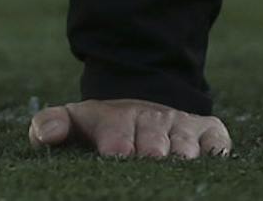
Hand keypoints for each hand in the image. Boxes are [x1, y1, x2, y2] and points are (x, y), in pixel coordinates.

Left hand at [28, 98, 231, 159]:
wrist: (145, 101)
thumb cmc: (105, 125)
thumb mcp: (75, 120)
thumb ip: (51, 124)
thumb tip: (45, 134)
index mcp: (117, 119)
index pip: (117, 132)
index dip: (118, 144)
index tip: (115, 153)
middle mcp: (151, 120)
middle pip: (154, 141)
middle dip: (151, 152)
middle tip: (148, 159)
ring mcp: (182, 127)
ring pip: (185, 143)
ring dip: (182, 153)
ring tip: (177, 161)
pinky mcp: (209, 132)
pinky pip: (217, 142)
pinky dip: (215, 151)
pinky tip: (211, 160)